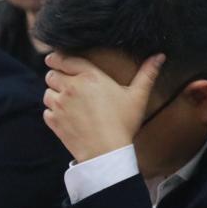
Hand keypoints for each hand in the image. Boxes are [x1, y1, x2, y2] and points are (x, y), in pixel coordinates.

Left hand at [43, 52, 164, 162]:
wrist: (106, 152)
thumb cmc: (123, 123)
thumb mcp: (138, 96)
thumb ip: (147, 74)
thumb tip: (160, 56)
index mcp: (89, 76)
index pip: (64, 59)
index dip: (57, 58)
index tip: (55, 59)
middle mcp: (71, 87)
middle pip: (52, 74)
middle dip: (57, 76)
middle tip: (66, 82)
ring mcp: (60, 105)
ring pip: (47, 92)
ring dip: (54, 94)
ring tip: (67, 100)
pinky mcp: (54, 121)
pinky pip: (46, 110)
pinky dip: (53, 112)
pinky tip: (66, 116)